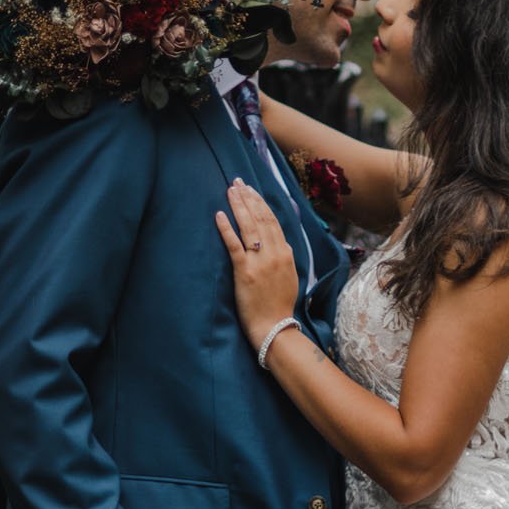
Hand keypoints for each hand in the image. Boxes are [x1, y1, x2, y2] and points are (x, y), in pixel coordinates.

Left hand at [216, 179, 300, 346]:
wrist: (274, 326)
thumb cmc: (279, 305)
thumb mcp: (289, 277)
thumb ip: (284, 257)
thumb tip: (279, 243)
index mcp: (286, 253)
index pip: (272, 221)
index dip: (261, 203)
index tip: (251, 190)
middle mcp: (274, 254)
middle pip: (260, 218)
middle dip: (248, 198)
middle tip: (237, 182)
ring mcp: (260, 262)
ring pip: (249, 226)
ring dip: (238, 206)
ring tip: (230, 190)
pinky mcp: (245, 272)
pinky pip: (234, 245)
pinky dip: (226, 228)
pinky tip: (219, 215)